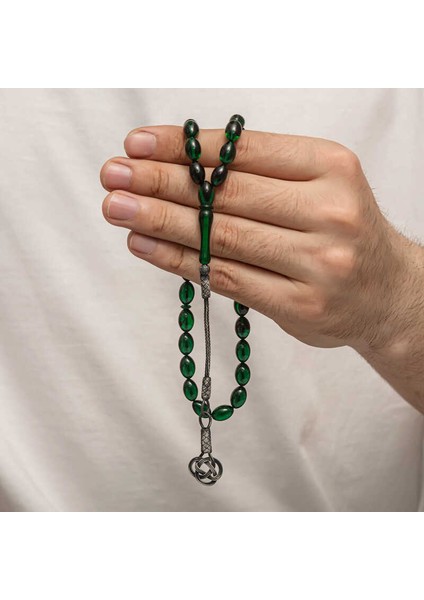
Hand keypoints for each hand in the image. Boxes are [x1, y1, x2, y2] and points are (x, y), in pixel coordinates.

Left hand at [100, 125, 414, 352]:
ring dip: (160, 220)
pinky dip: (179, 260)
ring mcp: (317, 263)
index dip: (185, 145)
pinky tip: (144, 244)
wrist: (388, 293)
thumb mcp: (316, 185)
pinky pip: (226, 277)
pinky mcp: (301, 305)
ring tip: (117, 206)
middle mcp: (329, 212)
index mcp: (331, 168)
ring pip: (222, 236)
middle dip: (161, 181)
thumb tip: (175, 164)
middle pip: (228, 193)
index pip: (244, 150)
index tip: (137, 143)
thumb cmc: (341, 231)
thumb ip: (259, 175)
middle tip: (113, 174)